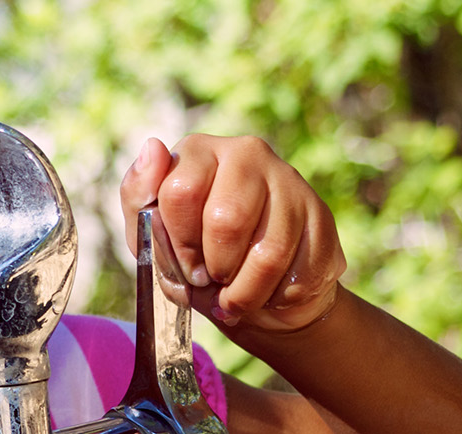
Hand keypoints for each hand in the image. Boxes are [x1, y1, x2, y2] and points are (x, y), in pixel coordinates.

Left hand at [120, 135, 345, 331]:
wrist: (254, 286)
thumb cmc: (192, 253)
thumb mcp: (150, 232)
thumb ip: (139, 195)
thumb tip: (152, 148)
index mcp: (199, 151)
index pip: (180, 192)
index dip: (180, 243)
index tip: (185, 264)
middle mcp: (247, 153)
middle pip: (226, 220)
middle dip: (215, 267)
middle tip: (213, 279)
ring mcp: (290, 181)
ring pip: (269, 253)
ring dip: (247, 292)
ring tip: (236, 297)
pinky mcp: (322, 215)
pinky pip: (301, 270)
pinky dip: (278, 297)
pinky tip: (269, 291)